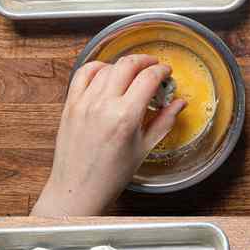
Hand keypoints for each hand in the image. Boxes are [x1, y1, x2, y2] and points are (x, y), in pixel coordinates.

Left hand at [32, 55, 183, 217]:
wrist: (78, 188)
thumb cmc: (111, 175)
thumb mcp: (144, 148)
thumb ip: (164, 121)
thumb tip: (179, 104)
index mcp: (125, 117)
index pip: (148, 79)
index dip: (161, 71)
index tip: (166, 72)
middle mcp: (103, 105)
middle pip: (127, 65)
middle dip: (145, 61)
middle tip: (153, 65)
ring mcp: (83, 103)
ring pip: (106, 67)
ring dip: (122, 65)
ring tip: (132, 72)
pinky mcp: (70, 104)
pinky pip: (83, 74)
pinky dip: (97, 67)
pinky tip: (106, 72)